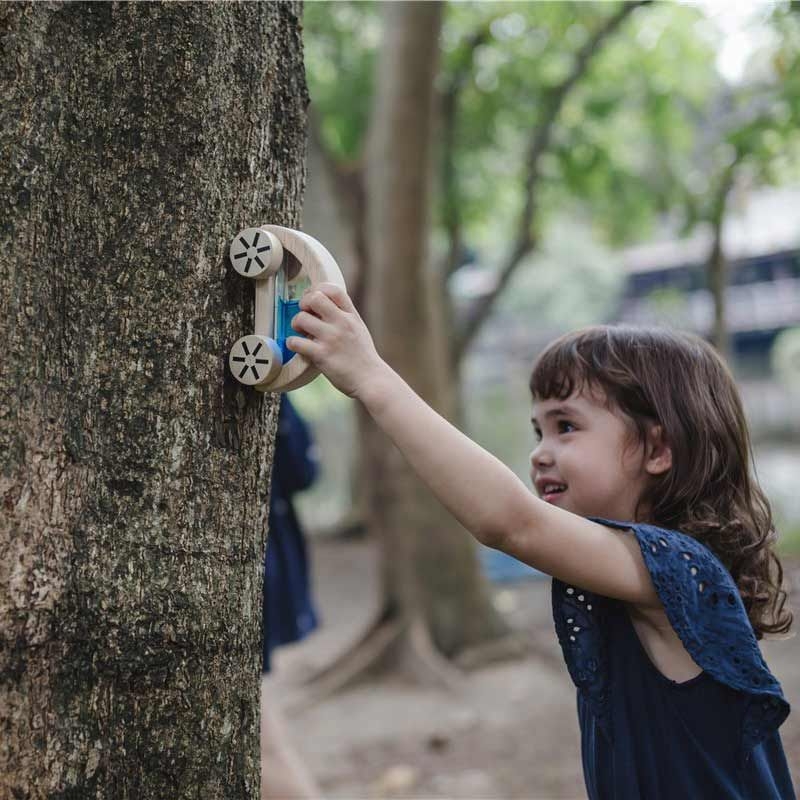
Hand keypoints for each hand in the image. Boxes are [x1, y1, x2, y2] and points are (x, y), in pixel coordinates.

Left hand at [287, 283, 387, 399]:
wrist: (371, 380)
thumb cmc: (364, 358)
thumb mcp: (359, 330)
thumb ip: (345, 317)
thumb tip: (326, 309)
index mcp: (351, 316)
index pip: (333, 289)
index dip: (318, 290)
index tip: (313, 300)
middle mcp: (341, 323)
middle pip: (314, 298)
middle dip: (303, 304)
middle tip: (304, 315)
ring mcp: (331, 338)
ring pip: (301, 318)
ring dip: (296, 324)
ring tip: (301, 333)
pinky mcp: (321, 355)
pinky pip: (295, 342)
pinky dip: (292, 343)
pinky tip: (297, 347)